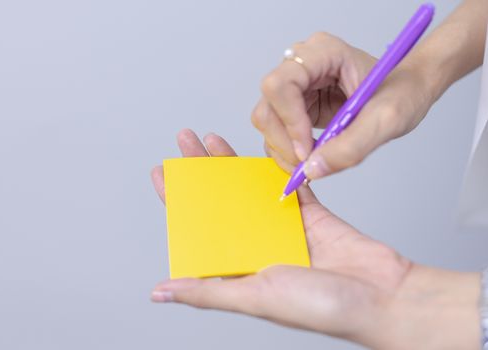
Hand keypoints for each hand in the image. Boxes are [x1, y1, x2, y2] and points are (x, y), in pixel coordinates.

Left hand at [150, 129, 479, 348]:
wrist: (381, 296)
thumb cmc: (322, 307)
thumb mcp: (255, 296)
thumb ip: (208, 291)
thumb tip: (161, 290)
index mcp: (241, 266)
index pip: (199, 227)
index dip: (179, 200)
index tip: (162, 172)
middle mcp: (258, 246)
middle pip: (220, 201)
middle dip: (201, 170)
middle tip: (186, 140)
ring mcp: (283, 229)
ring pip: (250, 189)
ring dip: (231, 164)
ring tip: (213, 137)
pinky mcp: (311, 215)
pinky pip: (288, 185)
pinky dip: (274, 168)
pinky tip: (257, 149)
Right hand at [251, 33, 433, 177]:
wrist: (408, 90)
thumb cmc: (403, 92)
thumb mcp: (386, 120)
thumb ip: (350, 147)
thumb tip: (312, 169)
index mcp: (323, 53)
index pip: (281, 84)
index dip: (289, 121)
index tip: (307, 150)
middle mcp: (302, 65)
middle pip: (268, 106)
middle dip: (284, 141)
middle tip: (308, 164)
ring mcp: (296, 85)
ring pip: (267, 121)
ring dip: (284, 149)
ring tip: (313, 162)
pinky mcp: (296, 104)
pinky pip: (276, 130)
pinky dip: (287, 151)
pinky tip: (310, 157)